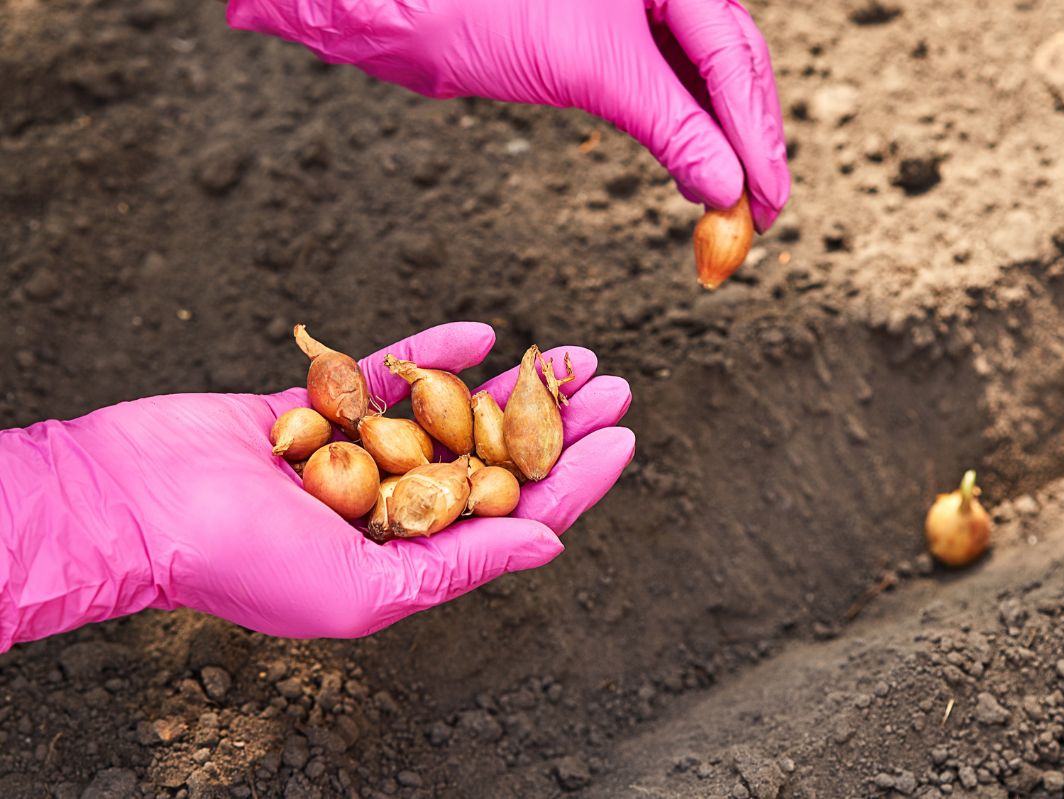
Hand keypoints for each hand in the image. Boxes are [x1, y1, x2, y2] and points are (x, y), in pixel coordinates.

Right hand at [0, 323, 633, 646]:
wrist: (135, 504)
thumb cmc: (241, 563)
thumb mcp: (366, 588)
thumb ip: (460, 564)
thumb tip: (551, 543)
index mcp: (410, 557)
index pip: (514, 515)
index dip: (575, 479)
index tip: (624, 437)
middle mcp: (392, 506)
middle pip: (498, 458)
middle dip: (560, 423)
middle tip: (614, 384)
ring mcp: (358, 454)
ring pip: (455, 412)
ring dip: (513, 384)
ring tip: (570, 352)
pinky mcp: (320, 410)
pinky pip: (388, 376)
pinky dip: (431, 354)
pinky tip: (479, 333)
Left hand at [226, 0, 789, 230]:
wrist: (405, 5)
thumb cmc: (487, 8)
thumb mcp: (594, 68)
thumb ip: (670, 125)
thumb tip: (725, 186)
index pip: (735, 56)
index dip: (759, 133)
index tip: (768, 199)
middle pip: (728, 69)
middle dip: (748, 143)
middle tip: (760, 213)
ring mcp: (633, 13)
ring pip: (698, 85)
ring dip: (717, 147)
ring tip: (730, 207)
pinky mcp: (603, 45)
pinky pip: (661, 93)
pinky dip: (680, 139)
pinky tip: (692, 175)